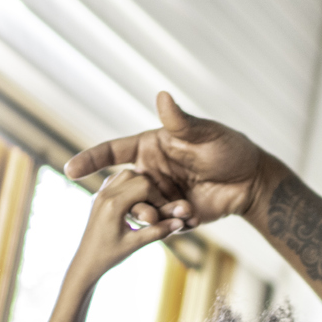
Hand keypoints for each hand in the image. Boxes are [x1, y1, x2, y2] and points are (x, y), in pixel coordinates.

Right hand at [62, 92, 274, 233]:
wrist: (251, 180)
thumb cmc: (228, 148)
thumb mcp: (204, 134)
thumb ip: (180, 122)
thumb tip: (162, 95)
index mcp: (149, 148)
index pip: (112, 152)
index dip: (90, 160)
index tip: (70, 170)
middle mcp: (150, 173)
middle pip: (122, 189)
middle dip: (129, 201)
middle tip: (145, 209)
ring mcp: (161, 196)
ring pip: (140, 211)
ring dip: (153, 215)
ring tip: (180, 211)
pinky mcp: (175, 216)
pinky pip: (163, 225)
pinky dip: (173, 225)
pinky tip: (192, 219)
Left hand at [66, 170, 169, 285]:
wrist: (85, 263)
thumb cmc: (109, 257)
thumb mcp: (136, 244)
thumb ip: (158, 231)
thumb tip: (181, 222)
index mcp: (113, 205)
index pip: (144, 186)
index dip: (159, 196)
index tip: (164, 211)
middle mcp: (104, 195)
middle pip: (135, 175)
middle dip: (151, 188)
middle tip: (158, 206)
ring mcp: (99, 194)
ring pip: (125, 174)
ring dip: (139, 184)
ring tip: (148, 202)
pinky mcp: (98, 197)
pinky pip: (115, 180)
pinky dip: (129, 185)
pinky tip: (135, 200)